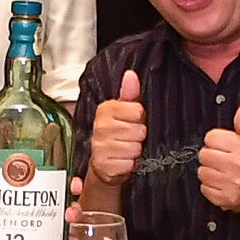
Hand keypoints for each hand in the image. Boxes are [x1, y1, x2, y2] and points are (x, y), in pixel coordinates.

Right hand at [88, 70, 148, 193]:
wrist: (103, 163)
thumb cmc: (117, 134)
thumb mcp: (124, 111)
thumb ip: (130, 93)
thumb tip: (131, 74)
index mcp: (105, 110)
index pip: (138, 111)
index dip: (140, 119)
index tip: (132, 122)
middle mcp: (100, 127)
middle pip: (139, 131)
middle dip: (138, 137)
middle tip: (129, 138)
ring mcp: (100, 147)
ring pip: (135, 148)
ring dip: (134, 151)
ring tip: (126, 149)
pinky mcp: (103, 165)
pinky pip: (129, 164)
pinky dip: (129, 165)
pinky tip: (122, 161)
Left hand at [192, 98, 239, 215]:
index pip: (211, 137)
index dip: (217, 141)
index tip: (226, 147)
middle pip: (203, 155)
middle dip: (212, 157)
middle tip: (225, 161)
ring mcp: (233, 184)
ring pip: (202, 172)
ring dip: (210, 172)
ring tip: (224, 173)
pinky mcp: (226, 199)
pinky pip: (204, 188)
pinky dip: (211, 187)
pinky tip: (224, 185)